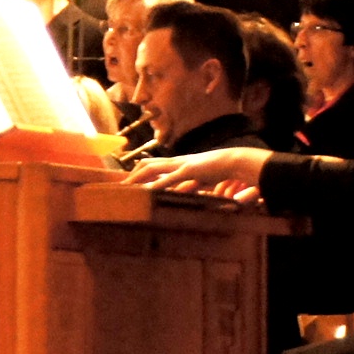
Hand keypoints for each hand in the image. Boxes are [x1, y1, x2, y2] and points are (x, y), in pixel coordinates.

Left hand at [125, 146, 269, 195]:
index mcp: (179, 163)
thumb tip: (180, 193)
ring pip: (153, 169)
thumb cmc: (220, 170)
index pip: (154, 165)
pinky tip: (146, 190)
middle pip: (148, 165)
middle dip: (132, 175)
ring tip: (125, 188)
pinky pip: (169, 178)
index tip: (128, 180)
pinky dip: (156, 184)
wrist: (235, 161)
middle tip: (119, 186)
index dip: (140, 171)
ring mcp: (181, 165)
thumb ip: (189, 185)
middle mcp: (177, 162)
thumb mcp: (200, 179)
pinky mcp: (188, 171)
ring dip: (138, 178)